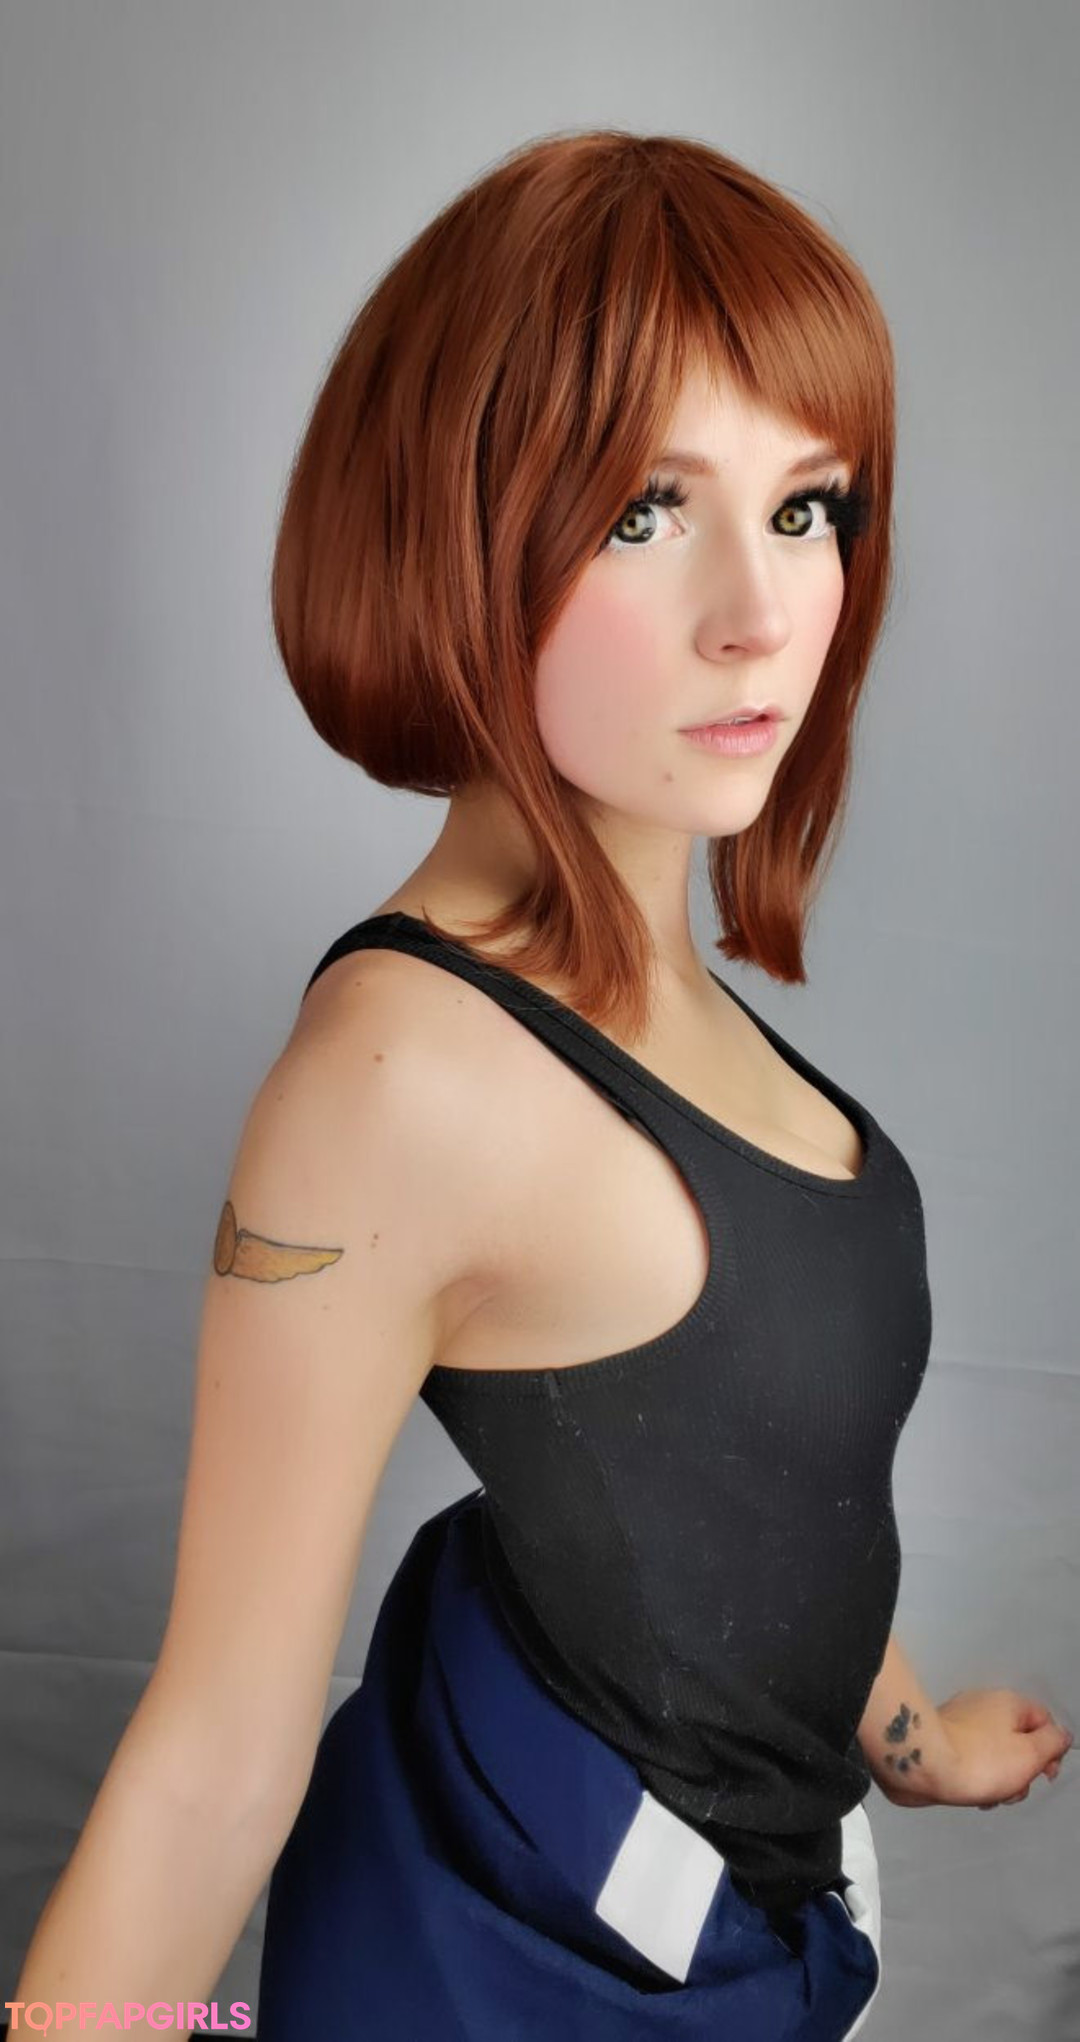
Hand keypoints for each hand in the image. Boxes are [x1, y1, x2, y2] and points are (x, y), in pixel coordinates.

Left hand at [877, 1687, 1072, 1809]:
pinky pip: (972, 1760)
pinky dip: (977, 1778)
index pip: (1043, 1720)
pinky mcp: (942, 1741)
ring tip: (990, 1795)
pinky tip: (972, 1794)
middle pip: (1019, 1740)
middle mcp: (984, 1705)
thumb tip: (1060, 1735)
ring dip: (1000, 1780)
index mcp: (1008, 1702)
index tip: (1045, 1774)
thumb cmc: (979, 1760)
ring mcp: (960, 1722)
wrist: (923, 1766)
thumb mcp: (1030, 1753)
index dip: (1051, 1749)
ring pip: (996, 1754)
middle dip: (1022, 1771)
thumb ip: (1052, 1742)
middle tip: (1014, 1787)